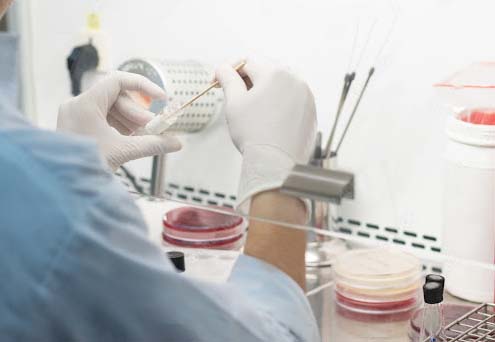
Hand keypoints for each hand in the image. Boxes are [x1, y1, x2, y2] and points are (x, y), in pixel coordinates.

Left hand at [57, 71, 181, 170]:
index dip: (143, 86)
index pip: (118, 81)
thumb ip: (153, 144)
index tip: (161, 98)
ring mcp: (76, 115)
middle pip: (116, 97)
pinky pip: (103, 118)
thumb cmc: (88, 166)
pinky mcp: (77, 125)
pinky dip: (119, 125)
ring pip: (111, 108)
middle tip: (153, 127)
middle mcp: (78, 105)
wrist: (64, 187)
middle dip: (137, 113)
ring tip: (143, 135)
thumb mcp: (124, 152)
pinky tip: (130, 138)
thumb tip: (177, 143)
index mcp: (85, 104)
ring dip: (130, 120)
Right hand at [215, 61, 316, 207]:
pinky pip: (292, 101)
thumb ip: (228, 79)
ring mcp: (306, 97)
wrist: (276, 164)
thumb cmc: (254, 133)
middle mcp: (295, 80)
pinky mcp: (311, 113)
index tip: (217, 80)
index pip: (247, 62)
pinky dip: (279, 105)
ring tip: (251, 110)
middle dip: (247, 81)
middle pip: (265, 72)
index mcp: (275, 73)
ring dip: (264, 92)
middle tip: (232, 95)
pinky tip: (268, 120)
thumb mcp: (234, 103)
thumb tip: (223, 68)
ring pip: (280, 86)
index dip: (229, 70)